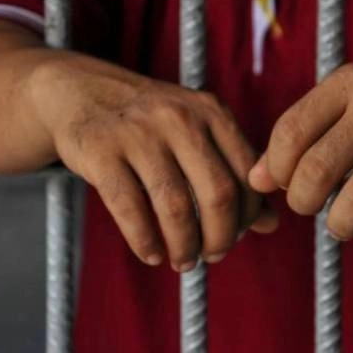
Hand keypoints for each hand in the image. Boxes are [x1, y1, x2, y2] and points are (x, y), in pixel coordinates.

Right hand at [29, 55, 277, 270]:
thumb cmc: (150, 124)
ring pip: (174, 206)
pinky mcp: (101, 150)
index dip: (246, 217)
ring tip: (182, 261)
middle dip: (220, 237)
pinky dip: (144, 240)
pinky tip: (151, 253)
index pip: (246, 175)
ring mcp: (138, 133)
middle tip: (212, 255)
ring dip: (183, 245)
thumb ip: (234, 172)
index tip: (235, 237)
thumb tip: (271, 224)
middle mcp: (179, 117)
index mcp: (211, 112)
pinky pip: (129, 207)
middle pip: (217, 194)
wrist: (81, 91)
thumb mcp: (197, 133)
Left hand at [248, 50, 352, 246]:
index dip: (278, 171)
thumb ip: (303, 134)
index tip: (289, 182)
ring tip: (341, 224)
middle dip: (303, 203)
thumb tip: (255, 182)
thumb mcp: (350, 99)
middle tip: (311, 207)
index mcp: (349, 82)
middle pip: (316, 171)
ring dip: (339, 225)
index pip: (289, 133)